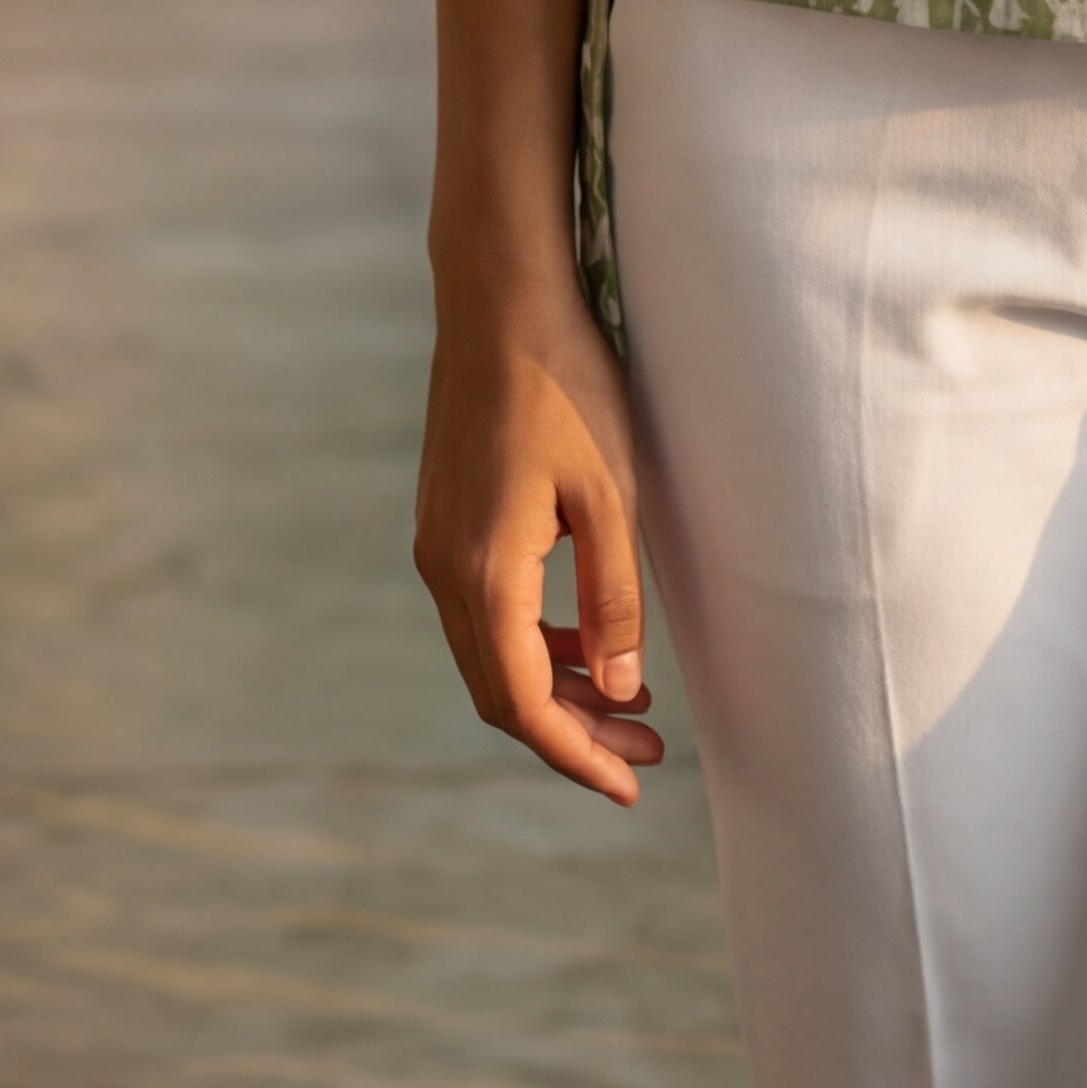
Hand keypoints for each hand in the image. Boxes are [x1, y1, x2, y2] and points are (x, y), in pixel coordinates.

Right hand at [415, 272, 665, 807]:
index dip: (575, 754)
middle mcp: (445, 571)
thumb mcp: (609, 494)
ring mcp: (439, 547)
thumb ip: (613, 597)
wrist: (499, 302)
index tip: (629, 786)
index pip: (523, 704)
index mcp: (483, 573)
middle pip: (503, 692)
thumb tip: (621, 691)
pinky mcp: (447, 523)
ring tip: (632, 706)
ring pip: (493, 655)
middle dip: (574, 733)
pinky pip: (488, 613)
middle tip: (647, 752)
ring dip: (557, 690)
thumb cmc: (565, 386)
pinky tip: (588, 642)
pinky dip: (537, 643)